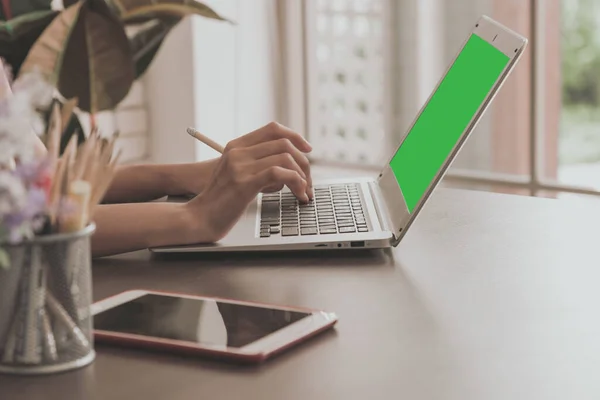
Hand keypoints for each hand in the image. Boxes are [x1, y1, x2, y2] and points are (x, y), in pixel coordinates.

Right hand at [184, 122, 312, 241]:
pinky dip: (296, 182)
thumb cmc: (220, 201)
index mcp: (236, 146)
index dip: (295, 136)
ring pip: (285, 157)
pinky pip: (279, 173)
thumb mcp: (236, 175)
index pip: (273, 129)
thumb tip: (289, 168)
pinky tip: (298, 194)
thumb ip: (257, 166)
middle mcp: (238, 152)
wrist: (198, 218)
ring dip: (302, 175)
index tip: (307, 150)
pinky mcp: (244, 183)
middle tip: (308, 181)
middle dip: (303, 162)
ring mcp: (240, 166)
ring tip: (304, 191)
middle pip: (283, 143)